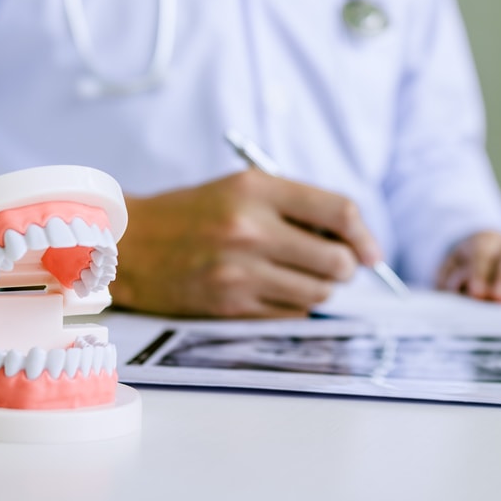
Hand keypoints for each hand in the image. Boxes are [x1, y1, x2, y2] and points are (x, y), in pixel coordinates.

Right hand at [109, 170, 380, 317]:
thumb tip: (354, 242)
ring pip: (319, 291)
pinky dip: (294, 303)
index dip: (365, 235)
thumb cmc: (192, 213)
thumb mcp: (242, 188)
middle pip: (337, 260)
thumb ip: (296, 206)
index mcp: (256, 189)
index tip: (372, 251)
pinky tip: (272, 289)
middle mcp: (249, 229)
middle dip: (346, 266)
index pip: (339, 212)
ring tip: (300, 275)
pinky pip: (291, 312)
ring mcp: (240, 271)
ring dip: (321, 287)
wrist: (128, 245)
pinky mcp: (230, 305)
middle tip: (335, 265)